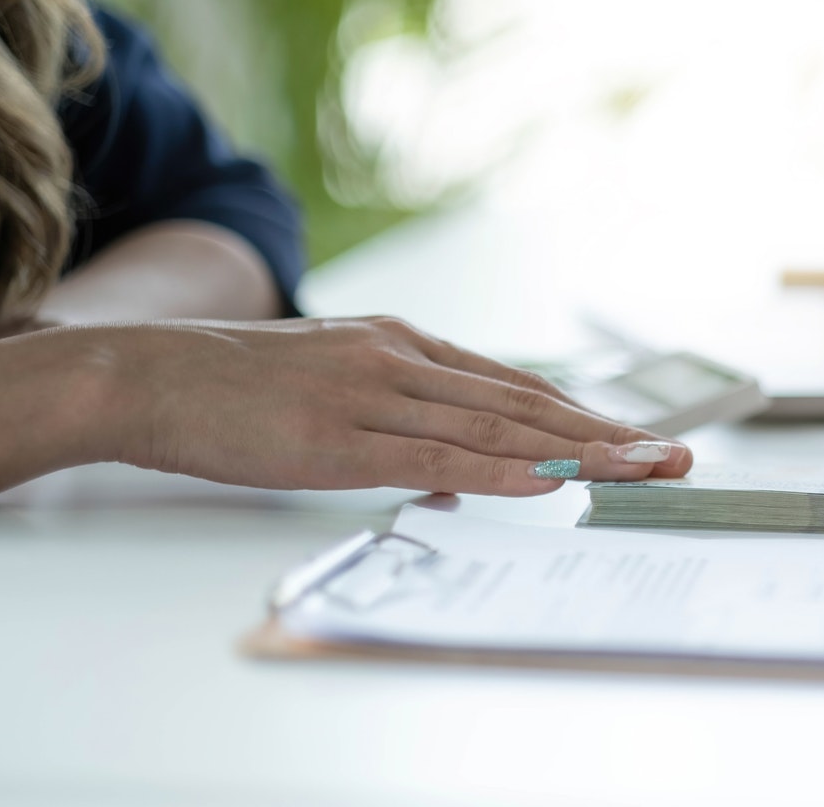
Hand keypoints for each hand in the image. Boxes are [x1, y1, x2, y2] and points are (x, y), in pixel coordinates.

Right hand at [75, 316, 693, 495]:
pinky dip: (499, 469)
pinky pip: (434, 455)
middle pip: (525, 401)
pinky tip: (547, 480)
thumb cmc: (238, 388)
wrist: (150, 375)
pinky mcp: (338, 438)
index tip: (641, 437)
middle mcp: (402, 360)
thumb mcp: (335, 383)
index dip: (584, 413)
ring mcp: (373, 395)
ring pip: (496, 426)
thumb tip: (462, 469)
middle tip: (673, 456)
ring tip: (640, 469)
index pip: (516, 384)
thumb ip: (401, 418)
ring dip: (578, 450)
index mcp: (404, 343)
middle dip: (607, 432)